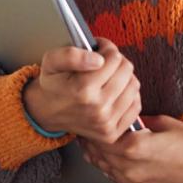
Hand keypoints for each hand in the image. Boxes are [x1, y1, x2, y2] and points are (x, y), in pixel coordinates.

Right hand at [22, 38, 140, 142]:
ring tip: (110, 76)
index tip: (99, 50)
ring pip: (133, 86)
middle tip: (104, 62)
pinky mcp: (112, 133)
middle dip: (117, 61)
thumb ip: (71, 55)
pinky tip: (116, 92)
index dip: (107, 49)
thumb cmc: (52, 84)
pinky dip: (129, 95)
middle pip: (126, 70)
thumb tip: (99, 60)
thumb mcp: (51, 61)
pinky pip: (135, 106)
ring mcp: (106, 123)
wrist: (47, 112)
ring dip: (124, 77)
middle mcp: (96, 108)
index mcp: (82, 89)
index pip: (114, 58)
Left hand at [80, 115, 182, 182]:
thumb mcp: (164, 123)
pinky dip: (118, 173)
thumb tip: (126, 119)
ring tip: (100, 149)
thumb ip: (139, 122)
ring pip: (109, 173)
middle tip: (88, 135)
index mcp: (134, 148)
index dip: (93, 132)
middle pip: (100, 158)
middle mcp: (131, 171)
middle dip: (93, 146)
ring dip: (103, 161)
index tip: (89, 124)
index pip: (101, 140)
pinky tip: (120, 163)